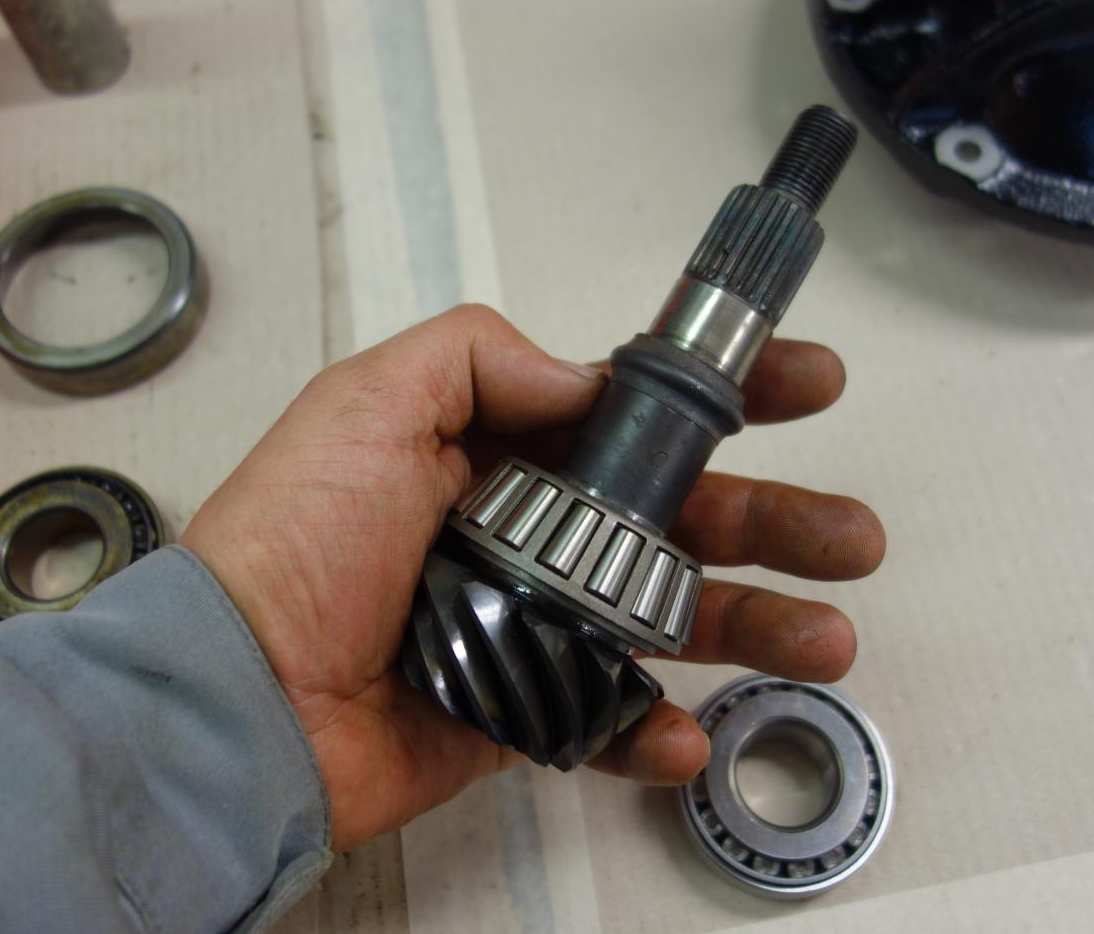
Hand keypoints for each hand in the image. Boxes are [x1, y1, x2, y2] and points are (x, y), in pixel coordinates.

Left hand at [181, 304, 883, 849]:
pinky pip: (611, 721)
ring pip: (672, 618)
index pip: (639, 413)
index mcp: (505, 450)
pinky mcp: (521, 711)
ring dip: (758, 626)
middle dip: (778, 521)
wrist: (240, 694)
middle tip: (854, 536)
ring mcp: (535, 624)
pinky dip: (657, 732)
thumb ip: (479, 358)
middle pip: (683, 519)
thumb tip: (583, 377)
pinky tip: (691, 736)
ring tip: (829, 640)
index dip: (728, 397)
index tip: (809, 385)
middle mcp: (533, 530)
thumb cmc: (299, 539)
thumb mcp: (372, 401)